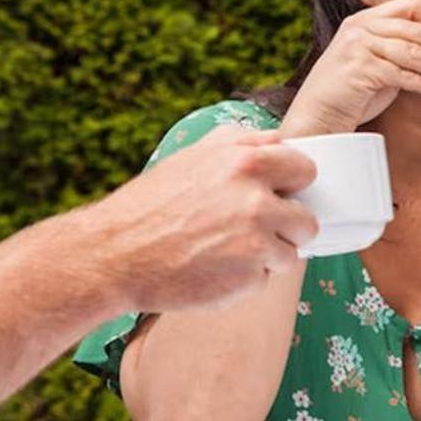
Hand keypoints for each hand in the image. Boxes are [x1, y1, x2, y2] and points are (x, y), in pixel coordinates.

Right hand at [66, 127, 319, 314]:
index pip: (306, 169)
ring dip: (267, 256)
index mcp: (246, 163)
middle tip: (252, 230)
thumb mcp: (192, 156)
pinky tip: (214, 270)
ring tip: (227, 251)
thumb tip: (278, 141)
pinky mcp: (248, 279)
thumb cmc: (151, 205)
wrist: (113, 257)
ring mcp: (255, 243)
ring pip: (291, 253)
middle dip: (286, 228)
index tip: (280, 194)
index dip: (292, 185)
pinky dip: (245, 279)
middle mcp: (256, 202)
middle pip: (308, 219)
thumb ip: (240, 144)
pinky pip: (265, 279)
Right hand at [282, 0, 420, 136]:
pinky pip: (404, 74)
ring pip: (416, 52)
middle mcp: (361, 26)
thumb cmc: (350, 94)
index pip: (413, 4)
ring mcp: (358, 45)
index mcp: (366, 19)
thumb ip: (402, 51)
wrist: (316, 118)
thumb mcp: (377, 62)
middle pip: (419, 29)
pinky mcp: (359, 68)